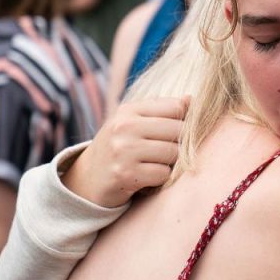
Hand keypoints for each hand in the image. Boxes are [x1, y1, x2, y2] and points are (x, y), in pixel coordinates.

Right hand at [64, 96, 188, 207]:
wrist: (88, 179)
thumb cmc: (120, 148)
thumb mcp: (133, 123)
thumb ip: (161, 111)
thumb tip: (190, 99)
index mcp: (128, 110)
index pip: (175, 107)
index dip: (184, 121)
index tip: (175, 132)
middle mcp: (124, 127)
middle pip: (178, 130)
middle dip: (179, 144)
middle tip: (164, 152)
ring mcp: (123, 150)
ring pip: (173, 153)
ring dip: (170, 163)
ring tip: (154, 163)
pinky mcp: (125, 174)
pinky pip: (163, 174)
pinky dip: (160, 178)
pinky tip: (146, 176)